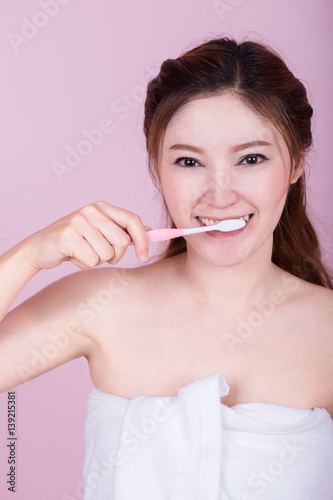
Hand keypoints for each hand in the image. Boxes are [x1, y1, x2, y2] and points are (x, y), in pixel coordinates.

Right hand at [21, 201, 151, 270]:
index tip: (143, 256)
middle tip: (101, 257)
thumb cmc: (73, 242)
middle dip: (115, 256)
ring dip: (97, 261)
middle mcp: (91, 210)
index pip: (133, 220)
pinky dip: (84, 265)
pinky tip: (72, 258)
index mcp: (101, 207)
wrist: (39, 248)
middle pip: (122, 242)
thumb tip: (151, 231)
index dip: (143, 240)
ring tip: (82, 254)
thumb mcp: (99, 231)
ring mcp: (79, 222)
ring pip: (107, 254)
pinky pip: (92, 261)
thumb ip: (122, 230)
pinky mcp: (68, 236)